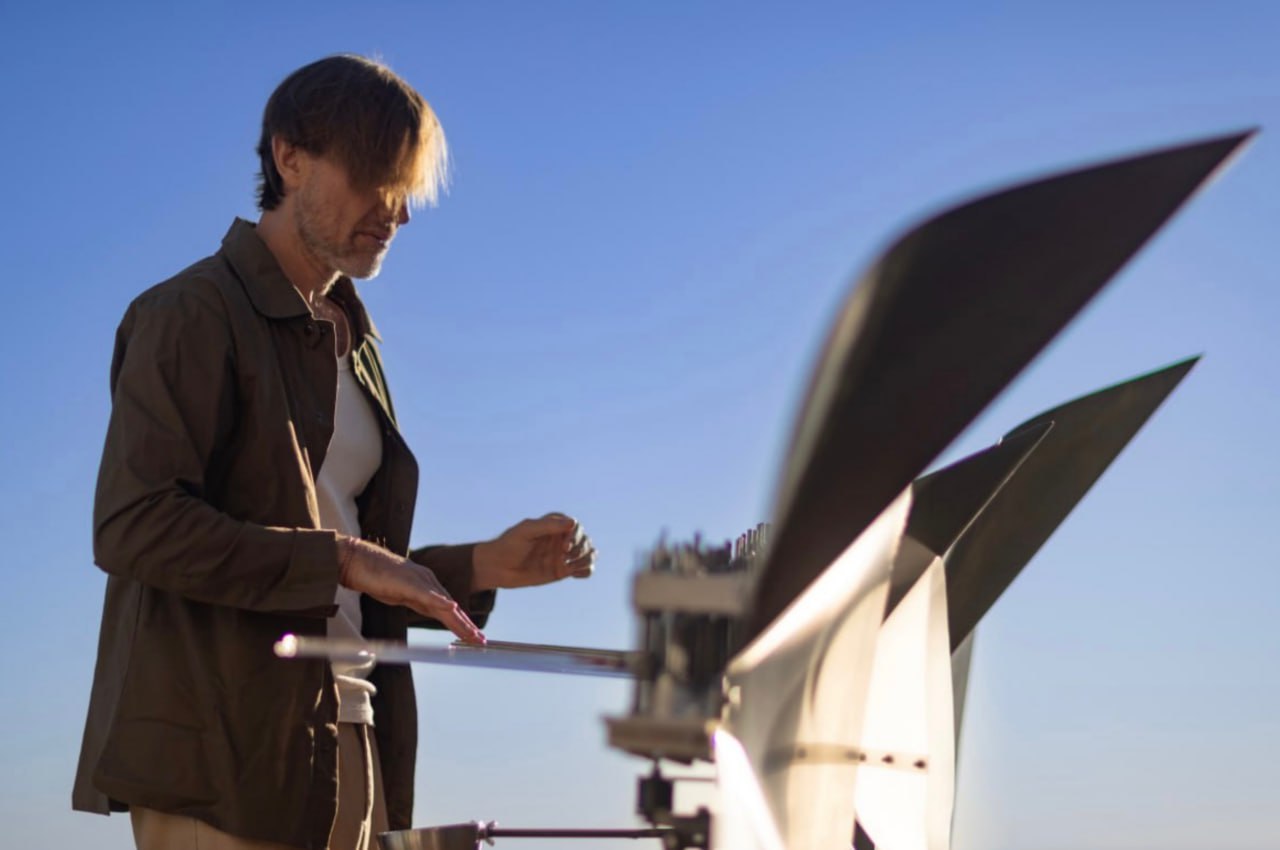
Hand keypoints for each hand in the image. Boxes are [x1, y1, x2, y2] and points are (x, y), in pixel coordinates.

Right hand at [338, 537, 485, 643]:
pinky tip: (452, 608)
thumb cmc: (377, 577)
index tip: (473, 638)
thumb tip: (430, 610)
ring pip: (443, 603)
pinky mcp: (409, 582)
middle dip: (466, 627)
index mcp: (427, 587)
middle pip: (451, 608)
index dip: (461, 624)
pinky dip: (440, 601)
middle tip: (481, 642)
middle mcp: (428, 583)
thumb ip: (418, 600)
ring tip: (472, 633)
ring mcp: (419, 581)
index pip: (448, 609)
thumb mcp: (403, 594)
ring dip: (459, 620)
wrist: (359, 561)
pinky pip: (427, 593)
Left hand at [473, 513, 596, 590]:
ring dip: (586, 559)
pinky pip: (584, 569)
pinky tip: (575, 573)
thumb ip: (548, 526)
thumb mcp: (526, 531)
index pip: (575, 526)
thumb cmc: (509, 545)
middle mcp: (561, 538)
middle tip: (564, 556)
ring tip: (572, 567)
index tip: (564, 548)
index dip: (575, 536)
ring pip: (589, 553)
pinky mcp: (563, 570)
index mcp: (554, 524)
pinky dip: (586, 570)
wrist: (498, 568)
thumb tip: (572, 523)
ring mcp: (564, 555)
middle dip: (580, 548)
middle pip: (585, 540)